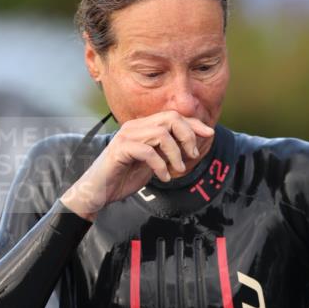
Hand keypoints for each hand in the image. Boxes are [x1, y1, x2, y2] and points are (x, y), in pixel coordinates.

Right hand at [59, 110, 214, 220]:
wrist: (99, 191)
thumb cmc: (125, 177)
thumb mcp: (154, 164)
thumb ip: (169, 153)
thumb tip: (194, 148)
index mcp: (144, 127)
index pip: (173, 116)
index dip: (194, 124)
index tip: (209, 134)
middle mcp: (135, 127)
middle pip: (170, 118)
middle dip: (187, 135)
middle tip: (193, 155)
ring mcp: (126, 137)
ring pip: (161, 133)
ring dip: (175, 153)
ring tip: (178, 170)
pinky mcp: (120, 150)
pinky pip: (147, 151)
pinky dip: (160, 165)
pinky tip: (163, 177)